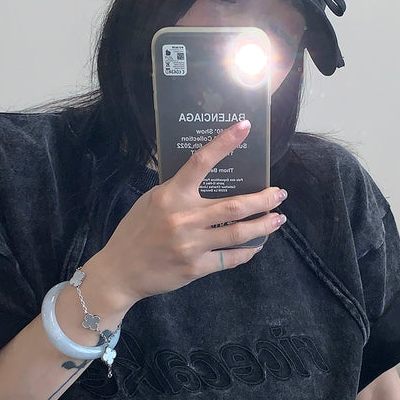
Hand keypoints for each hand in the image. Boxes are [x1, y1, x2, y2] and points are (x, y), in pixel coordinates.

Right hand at [91, 120, 287, 308]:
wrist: (119, 272)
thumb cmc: (135, 232)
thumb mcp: (150, 201)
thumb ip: (177, 190)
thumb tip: (206, 176)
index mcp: (170, 196)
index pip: (200, 162)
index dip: (224, 143)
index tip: (245, 127)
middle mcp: (183, 218)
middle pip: (235, 205)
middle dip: (264, 199)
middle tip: (280, 194)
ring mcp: (191, 245)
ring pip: (239, 232)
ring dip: (264, 225)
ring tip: (278, 218)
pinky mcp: (195, 268)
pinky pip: (231, 258)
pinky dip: (248, 251)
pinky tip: (257, 245)